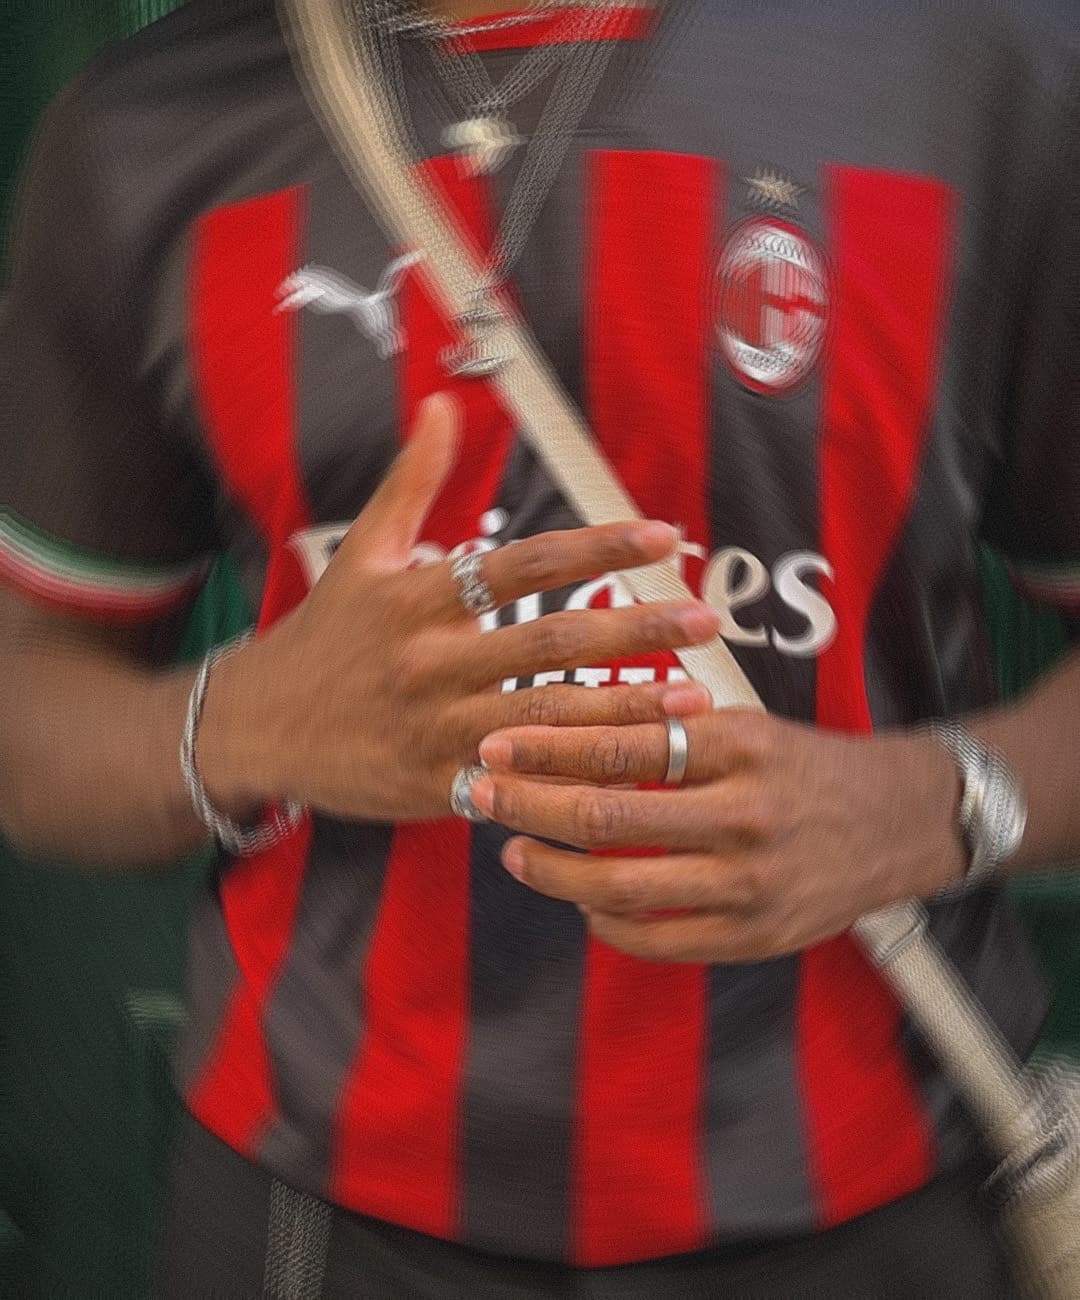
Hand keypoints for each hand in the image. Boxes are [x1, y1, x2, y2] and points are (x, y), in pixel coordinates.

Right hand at [198, 394, 717, 822]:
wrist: (256, 727)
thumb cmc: (322, 635)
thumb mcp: (360, 553)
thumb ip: (411, 482)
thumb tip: (442, 404)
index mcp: (420, 598)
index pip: (523, 564)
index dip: (596, 547)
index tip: (663, 536)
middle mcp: (432, 659)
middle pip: (549, 640)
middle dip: (634, 629)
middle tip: (704, 618)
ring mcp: (435, 727)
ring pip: (545, 717)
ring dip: (625, 708)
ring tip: (696, 700)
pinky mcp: (435, 784)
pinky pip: (519, 782)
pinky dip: (574, 778)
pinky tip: (632, 774)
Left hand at [471, 710, 966, 961]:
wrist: (899, 821)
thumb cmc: (805, 765)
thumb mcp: (746, 724)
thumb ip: (668, 729)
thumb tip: (565, 736)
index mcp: (739, 745)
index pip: (618, 745)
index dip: (544, 748)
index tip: (493, 745)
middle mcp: (745, 814)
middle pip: (605, 816)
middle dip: (527, 805)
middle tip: (479, 793)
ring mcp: (750, 883)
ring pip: (620, 886)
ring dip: (552, 871)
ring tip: (513, 850)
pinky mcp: (756, 937)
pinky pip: (657, 941)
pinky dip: (605, 923)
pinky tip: (580, 902)